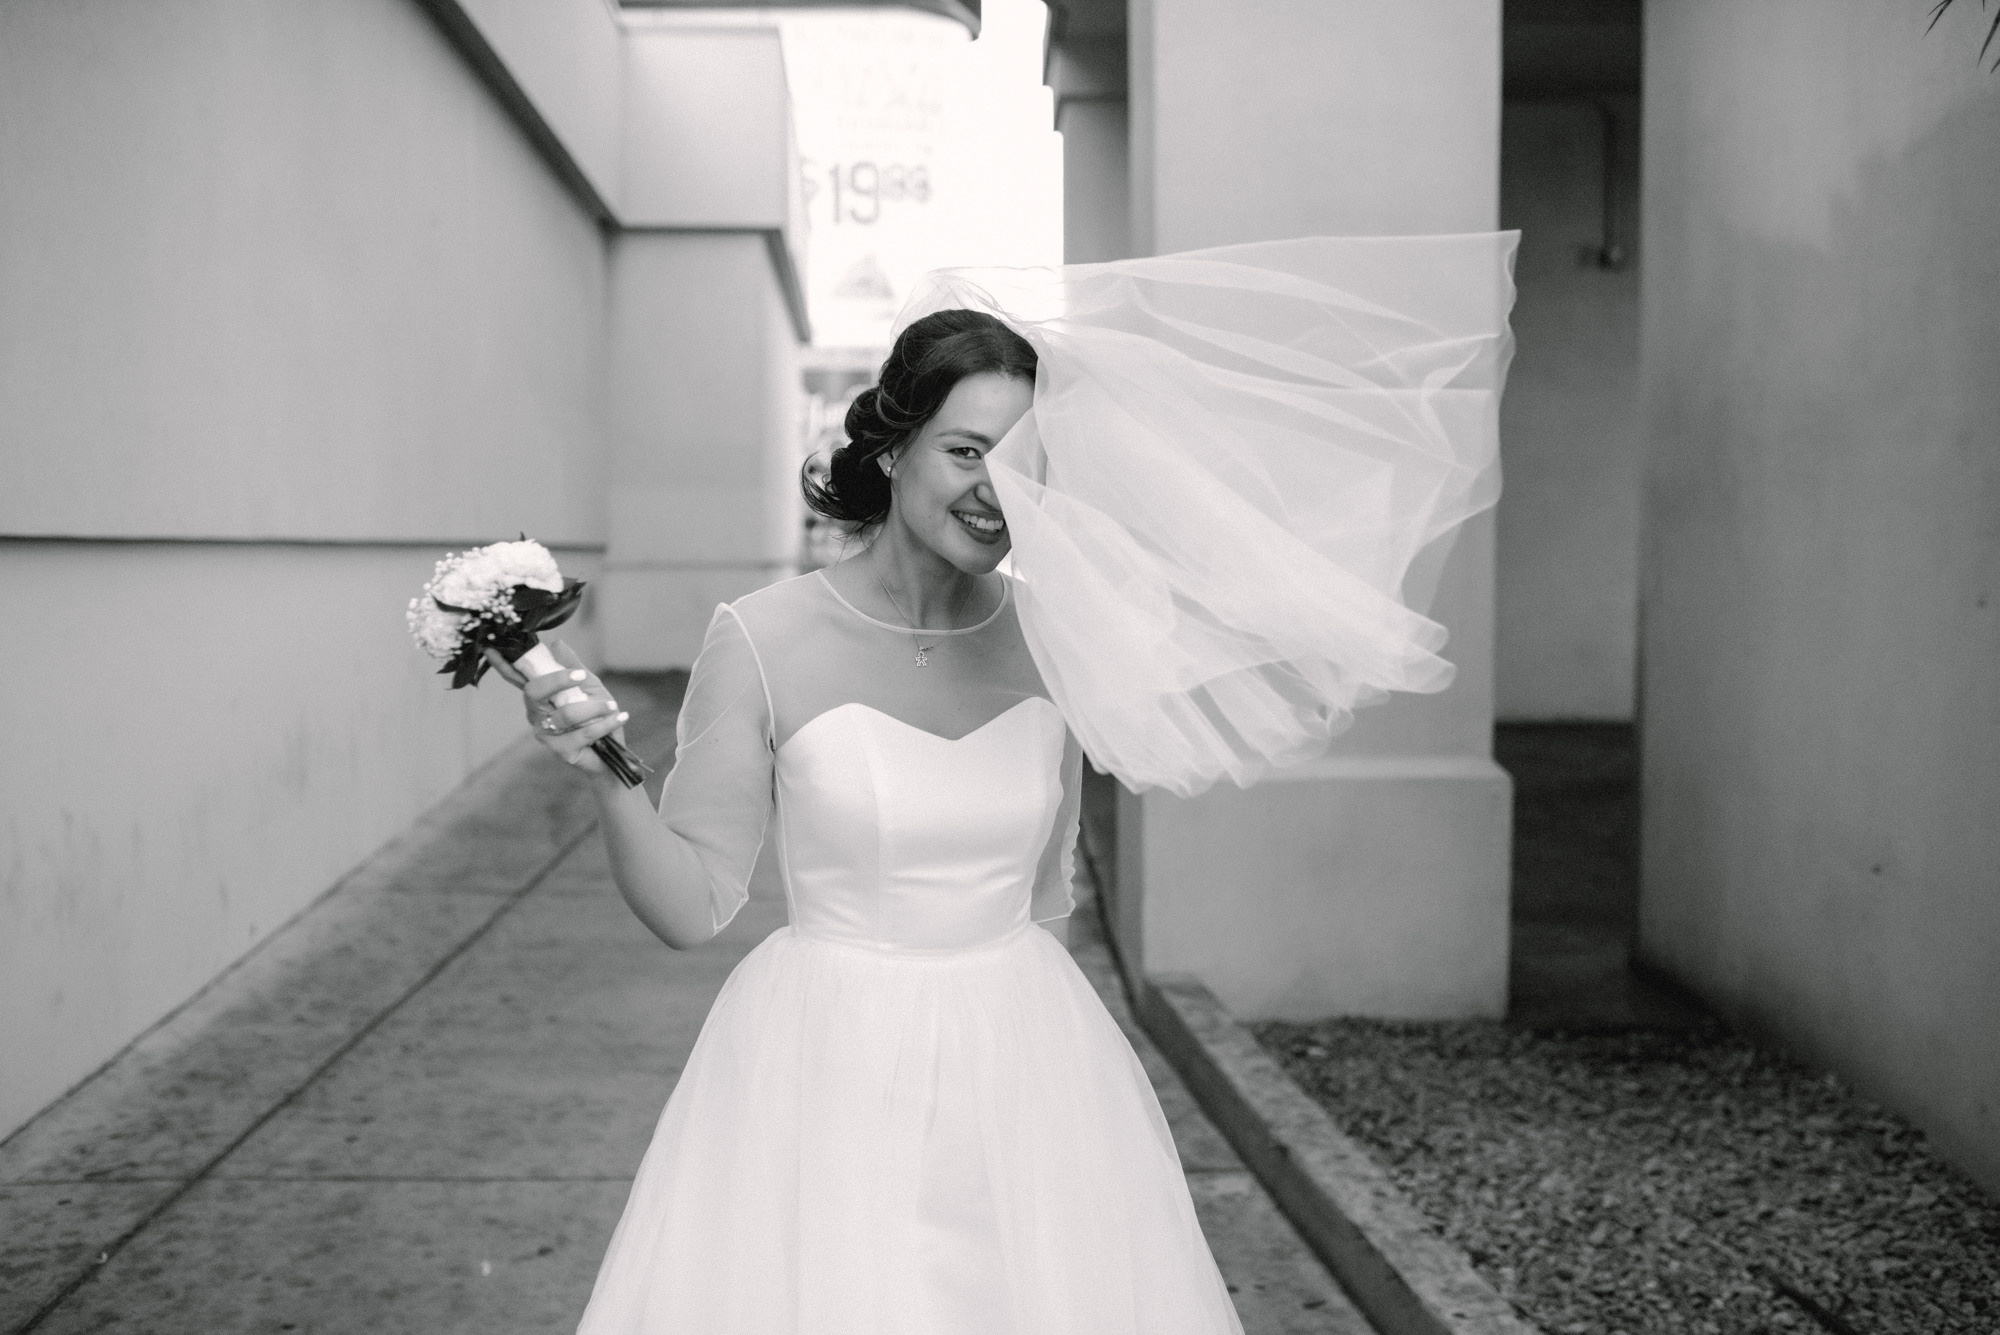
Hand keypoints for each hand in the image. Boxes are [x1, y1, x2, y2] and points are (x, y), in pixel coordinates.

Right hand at [485, 639, 628, 775]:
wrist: (612, 751)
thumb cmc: (597, 714)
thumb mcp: (588, 685)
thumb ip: (573, 666)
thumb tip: (556, 644)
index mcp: (539, 695)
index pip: (516, 678)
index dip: (502, 664)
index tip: (490, 647)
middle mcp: (535, 713)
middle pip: (534, 691)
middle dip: (557, 680)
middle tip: (581, 676)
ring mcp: (544, 733)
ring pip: (566, 714)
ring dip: (595, 707)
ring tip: (613, 706)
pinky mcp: (560, 751)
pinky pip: (583, 733)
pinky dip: (605, 723)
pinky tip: (619, 717)